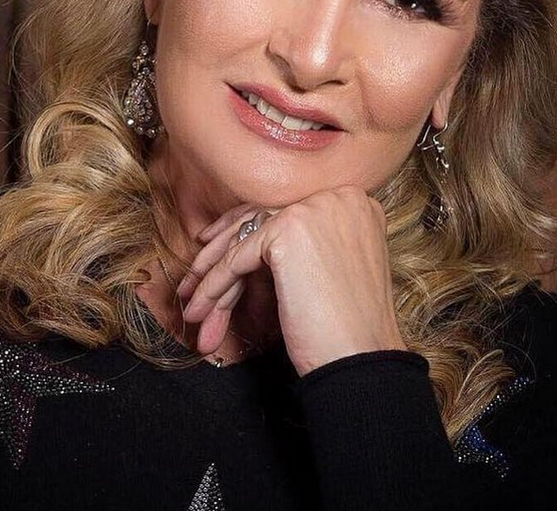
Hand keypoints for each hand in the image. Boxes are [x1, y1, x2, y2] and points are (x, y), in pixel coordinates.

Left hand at [177, 186, 406, 376]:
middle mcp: (337, 195)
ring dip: (212, 276)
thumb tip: (252, 239)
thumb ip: (304, 242)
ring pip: (246, 240)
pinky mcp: (290, 230)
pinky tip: (202, 308)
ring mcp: (314, 209)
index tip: (216, 243)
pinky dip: (215, 284)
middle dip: (222, 253)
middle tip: (195, 280)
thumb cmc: (349, 326)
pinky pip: (238, 258)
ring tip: (195, 308)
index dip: (245, 228)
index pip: (283, 209)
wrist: (362, 361)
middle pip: (260, 221)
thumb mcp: (332, 267)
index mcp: (353, 201)